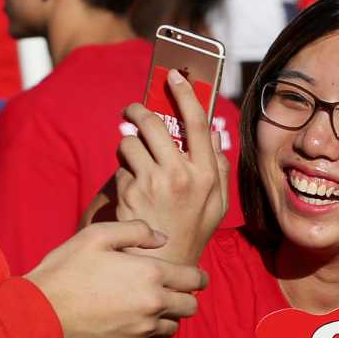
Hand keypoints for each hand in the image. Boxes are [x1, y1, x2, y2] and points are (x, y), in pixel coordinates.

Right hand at [25, 221, 207, 337]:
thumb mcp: (97, 235)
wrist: (43, 311)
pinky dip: (150, 330)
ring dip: (169, 315)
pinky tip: (134, 320)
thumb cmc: (68, 268)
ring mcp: (143, 328)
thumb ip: (135, 230)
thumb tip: (162, 238)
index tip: (196, 277)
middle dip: (187, 297)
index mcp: (151, 274)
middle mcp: (154, 303)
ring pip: (175, 325)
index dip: (199, 277)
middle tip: (174, 291)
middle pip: (191, 306)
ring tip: (153, 306)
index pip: (195, 279)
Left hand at [114, 68, 228, 265]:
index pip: (198, 122)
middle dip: (139, 111)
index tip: (175, 74)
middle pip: (155, 123)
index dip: (185, 93)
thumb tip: (214, 134)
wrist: (164, 263)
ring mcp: (153, 182)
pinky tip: (130, 186)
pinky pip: (121, 166)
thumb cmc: (192, 231)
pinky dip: (123, 170)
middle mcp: (181, 174)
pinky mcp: (129, 191)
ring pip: (131, 141)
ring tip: (132, 156)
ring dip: (128, 143)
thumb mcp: (216, 202)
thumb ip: (217, 166)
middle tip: (134, 111)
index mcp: (206, 174)